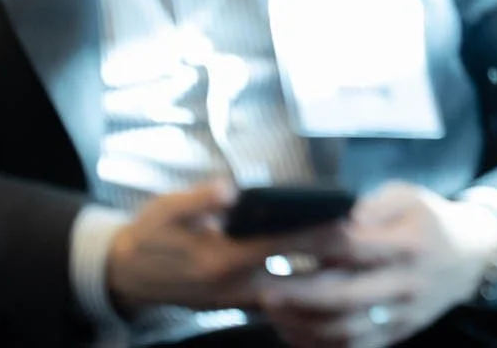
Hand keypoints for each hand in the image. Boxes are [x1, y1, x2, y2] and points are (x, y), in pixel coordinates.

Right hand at [105, 180, 345, 316]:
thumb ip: (201, 199)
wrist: (126, 275)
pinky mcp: (237, 306)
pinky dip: (304, 289)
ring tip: (360, 253)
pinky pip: (279, 302)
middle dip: (333, 259)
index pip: (282, 244)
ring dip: (323, 276)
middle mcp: (234, 287)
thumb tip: (230, 189)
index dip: (318, 231)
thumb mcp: (167, 209)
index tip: (351, 218)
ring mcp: (236, 301)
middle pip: (298, 274)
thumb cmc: (150, 234)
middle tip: (370, 239)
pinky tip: (328, 270)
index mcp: (221, 260)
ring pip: (292, 294)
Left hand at [261, 184, 496, 347]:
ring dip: (302, 323)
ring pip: (344, 330)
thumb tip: (328, 213)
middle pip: (344, 297)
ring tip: (272, 309)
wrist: (471, 259)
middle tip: (262, 288)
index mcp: (409, 244)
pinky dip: (317, 344)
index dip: (310, 244)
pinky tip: (292, 330)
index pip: (352, 246)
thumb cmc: (430, 221)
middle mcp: (406, 284)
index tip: (276, 240)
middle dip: (297, 295)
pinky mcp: (397, 335)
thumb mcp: (408, 197)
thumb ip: (370, 204)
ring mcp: (402, 315)